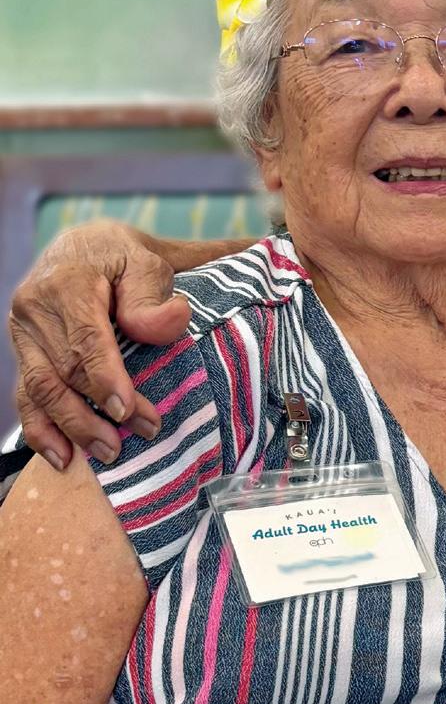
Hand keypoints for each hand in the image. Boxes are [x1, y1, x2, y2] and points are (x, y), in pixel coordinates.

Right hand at [8, 221, 187, 468]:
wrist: (84, 247)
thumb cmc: (125, 258)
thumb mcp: (148, 260)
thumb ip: (154, 294)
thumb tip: (166, 324)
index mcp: (67, 281)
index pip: (85, 338)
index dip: (104, 378)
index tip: (126, 410)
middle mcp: (34, 308)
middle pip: (64, 370)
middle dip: (99, 410)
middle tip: (142, 434)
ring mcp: (22, 333)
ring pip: (40, 389)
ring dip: (73, 427)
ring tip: (109, 453)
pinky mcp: (22, 352)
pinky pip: (24, 395)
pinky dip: (40, 429)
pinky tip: (61, 457)